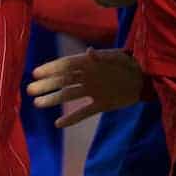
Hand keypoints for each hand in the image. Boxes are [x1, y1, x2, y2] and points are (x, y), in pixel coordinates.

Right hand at [26, 47, 143, 126]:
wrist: (146, 79)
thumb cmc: (130, 63)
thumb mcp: (118, 58)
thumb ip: (102, 57)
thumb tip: (88, 51)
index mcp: (89, 64)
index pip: (66, 66)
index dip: (51, 68)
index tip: (36, 73)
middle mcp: (87, 77)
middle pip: (63, 81)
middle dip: (46, 85)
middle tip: (29, 90)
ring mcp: (93, 91)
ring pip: (69, 96)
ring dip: (53, 99)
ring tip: (37, 104)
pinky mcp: (101, 104)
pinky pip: (83, 113)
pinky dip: (71, 118)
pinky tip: (58, 124)